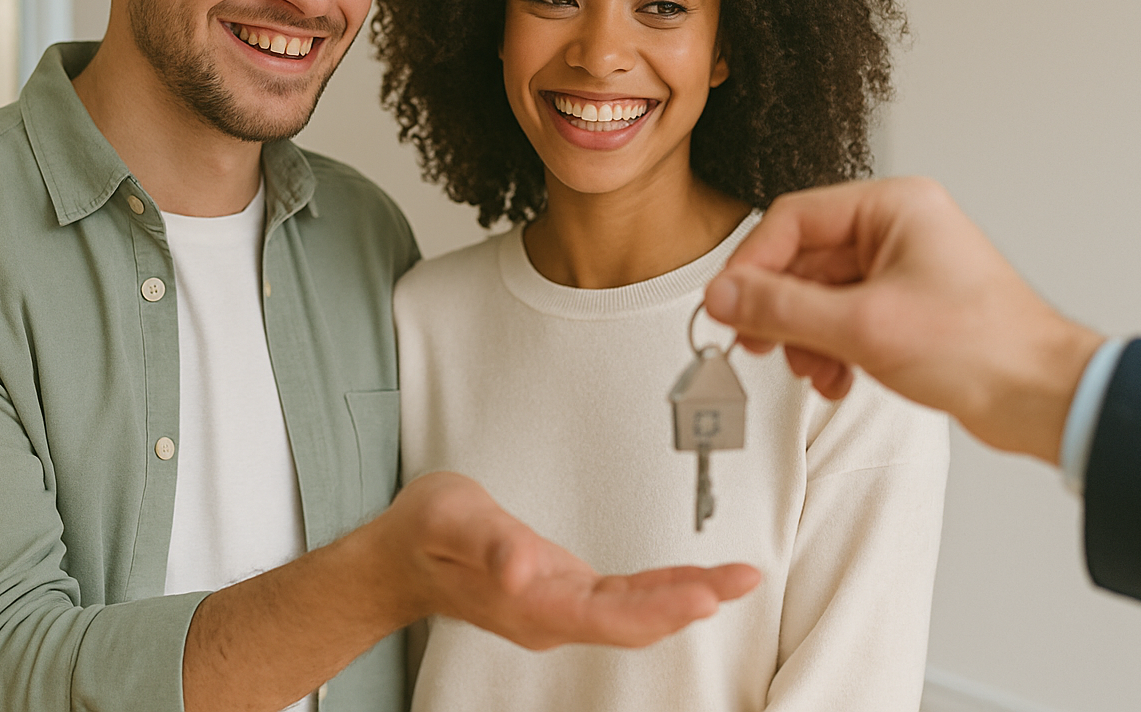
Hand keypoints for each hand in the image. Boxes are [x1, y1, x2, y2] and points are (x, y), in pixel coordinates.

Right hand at [374, 472, 759, 648]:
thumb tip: (523, 568)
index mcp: (527, 602)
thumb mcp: (451, 519)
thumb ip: (489, 542)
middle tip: (742, 579)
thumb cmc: (423, 534)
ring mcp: (557, 610)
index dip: (660, 608)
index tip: (705, 594)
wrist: (398, 559)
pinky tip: (693, 582)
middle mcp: (548, 615)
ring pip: (634, 614)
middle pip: (633, 621)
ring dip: (687, 596)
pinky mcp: (563, 596)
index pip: (606, 615)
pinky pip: (624, 601)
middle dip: (692, 601)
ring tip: (735, 579)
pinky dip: (664, 588)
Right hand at [702, 177, 1102, 462]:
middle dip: (779, 310)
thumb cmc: (984, 349)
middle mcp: (897, 230)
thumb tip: (722, 296)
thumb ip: (781, 309)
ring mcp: (901, 270)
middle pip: (802, 259)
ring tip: (810, 369)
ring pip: (819, 294)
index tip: (727, 305)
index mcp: (894, 208)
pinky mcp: (905, 308)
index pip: (793, 220)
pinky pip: (843, 319)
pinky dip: (830, 350)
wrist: (1043, 399)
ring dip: (804, 337)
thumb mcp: (863, 327)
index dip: (753, 265)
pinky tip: (836, 379)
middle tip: (754, 341)